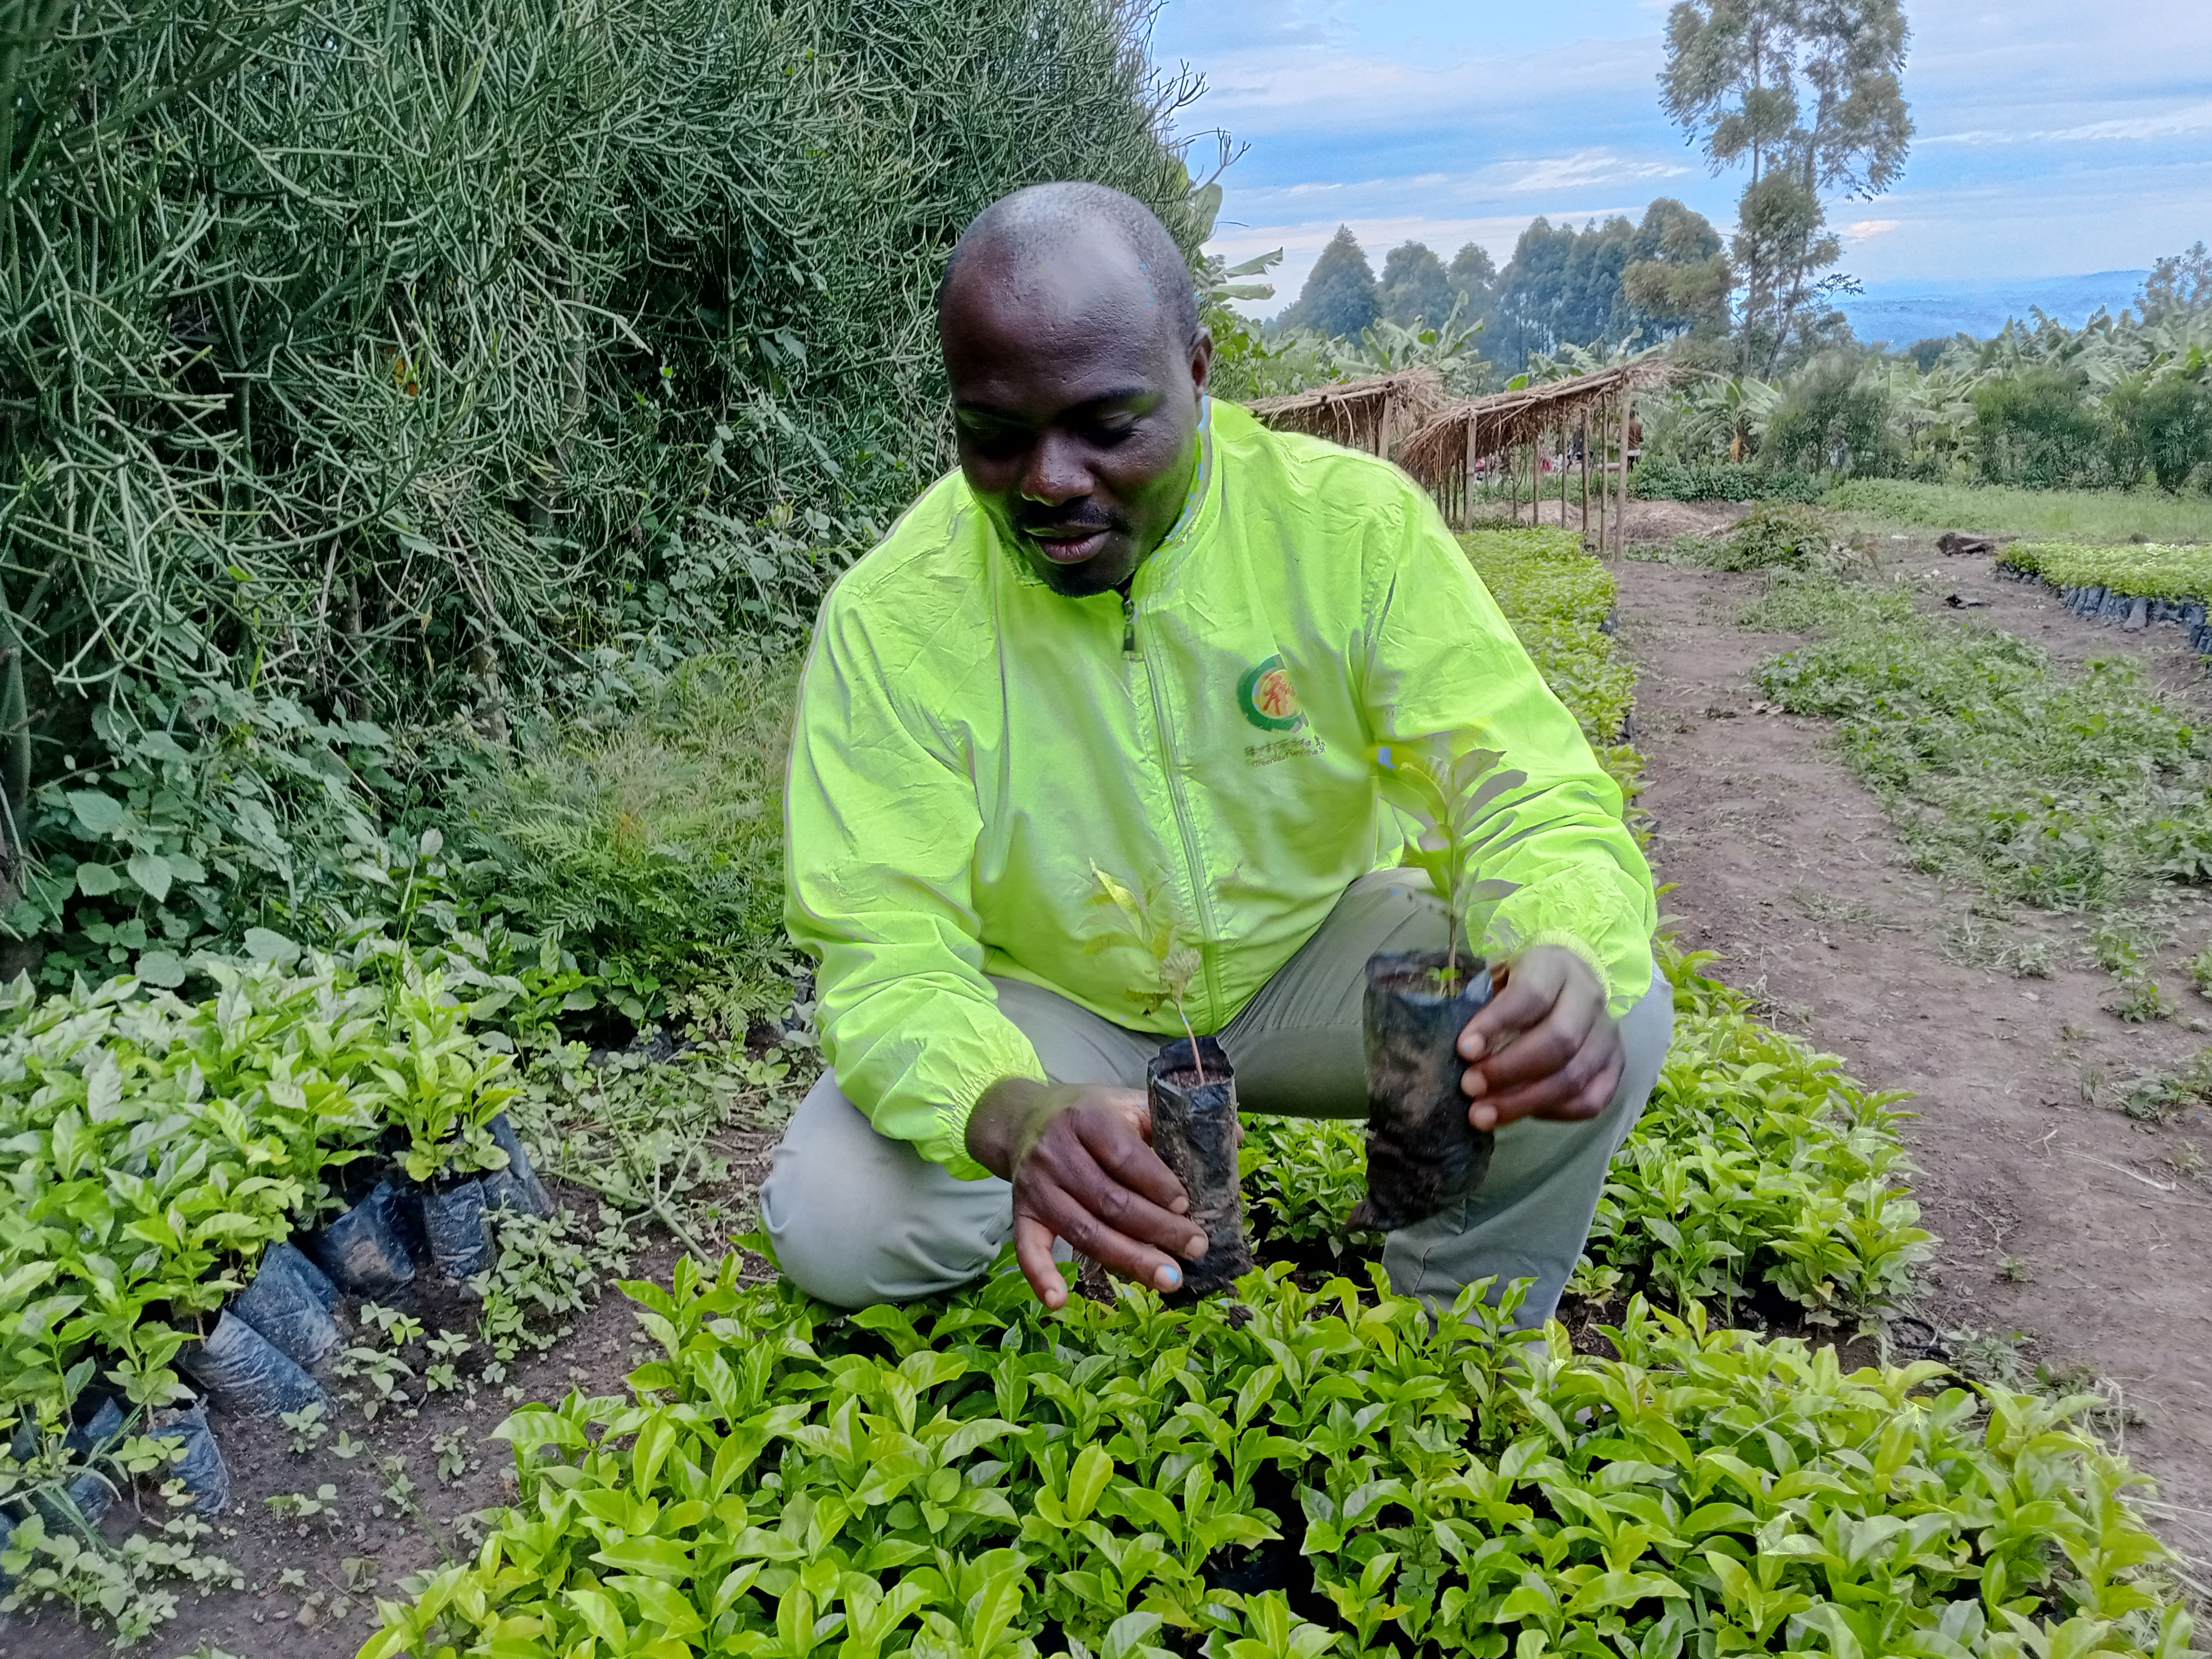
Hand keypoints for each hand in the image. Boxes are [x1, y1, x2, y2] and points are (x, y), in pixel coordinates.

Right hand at [965, 1079, 1209, 1309]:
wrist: (1024, 1118)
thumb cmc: (1089, 1114)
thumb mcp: (1126, 1103)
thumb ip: (1172, 1120)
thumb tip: (1233, 1138)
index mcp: (1087, 1119)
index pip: (1125, 1157)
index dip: (1158, 1185)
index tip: (1187, 1205)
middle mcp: (1056, 1152)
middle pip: (1111, 1200)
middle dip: (1158, 1229)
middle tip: (1196, 1248)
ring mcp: (1037, 1185)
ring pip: (1085, 1231)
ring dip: (1128, 1259)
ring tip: (1169, 1278)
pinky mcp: (1021, 1211)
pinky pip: (1027, 1247)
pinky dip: (1040, 1276)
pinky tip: (1058, 1302)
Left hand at [1455, 945, 1621, 1132]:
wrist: (1566, 980)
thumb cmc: (1517, 981)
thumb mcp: (1496, 976)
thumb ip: (1478, 1003)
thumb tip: (1453, 1047)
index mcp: (1555, 965)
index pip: (1531, 995)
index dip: (1496, 1024)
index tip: (1463, 1050)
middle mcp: (1589, 997)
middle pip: (1558, 1041)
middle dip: (1508, 1070)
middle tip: (1469, 1088)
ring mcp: (1608, 1033)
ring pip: (1574, 1077)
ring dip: (1524, 1102)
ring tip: (1482, 1115)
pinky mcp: (1615, 1064)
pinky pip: (1591, 1100)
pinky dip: (1554, 1112)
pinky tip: (1522, 1113)